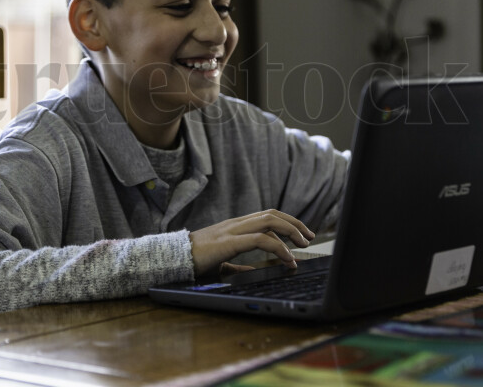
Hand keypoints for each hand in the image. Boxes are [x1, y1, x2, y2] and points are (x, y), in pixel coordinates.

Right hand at [189, 209, 314, 275]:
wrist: (172, 259)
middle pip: (272, 214)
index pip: (267, 216)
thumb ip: (239, 265)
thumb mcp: (222, 262)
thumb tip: (255, 269)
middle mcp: (236, 224)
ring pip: (269, 221)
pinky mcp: (229, 242)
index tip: (301, 235)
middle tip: (310, 237)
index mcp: (235, 227)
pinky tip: (287, 259)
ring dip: (291, 231)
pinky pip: (261, 240)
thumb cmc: (194, 261)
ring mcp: (232, 230)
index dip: (287, 223)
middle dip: (295, 224)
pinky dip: (279, 248)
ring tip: (303, 245)